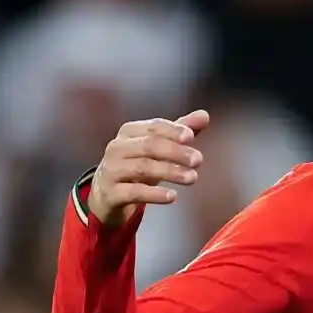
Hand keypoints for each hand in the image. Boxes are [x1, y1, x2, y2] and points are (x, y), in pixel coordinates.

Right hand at [88, 111, 209, 225]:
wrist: (108, 194)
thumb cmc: (137, 164)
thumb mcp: (158, 147)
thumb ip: (180, 131)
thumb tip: (204, 115)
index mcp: (130, 132)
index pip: (153, 127)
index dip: (171, 130)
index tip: (191, 137)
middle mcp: (118, 148)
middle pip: (149, 146)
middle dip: (175, 152)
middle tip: (198, 160)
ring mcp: (112, 171)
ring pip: (142, 168)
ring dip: (170, 172)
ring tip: (192, 178)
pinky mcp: (112, 193)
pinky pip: (134, 192)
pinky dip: (155, 194)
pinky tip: (173, 196)